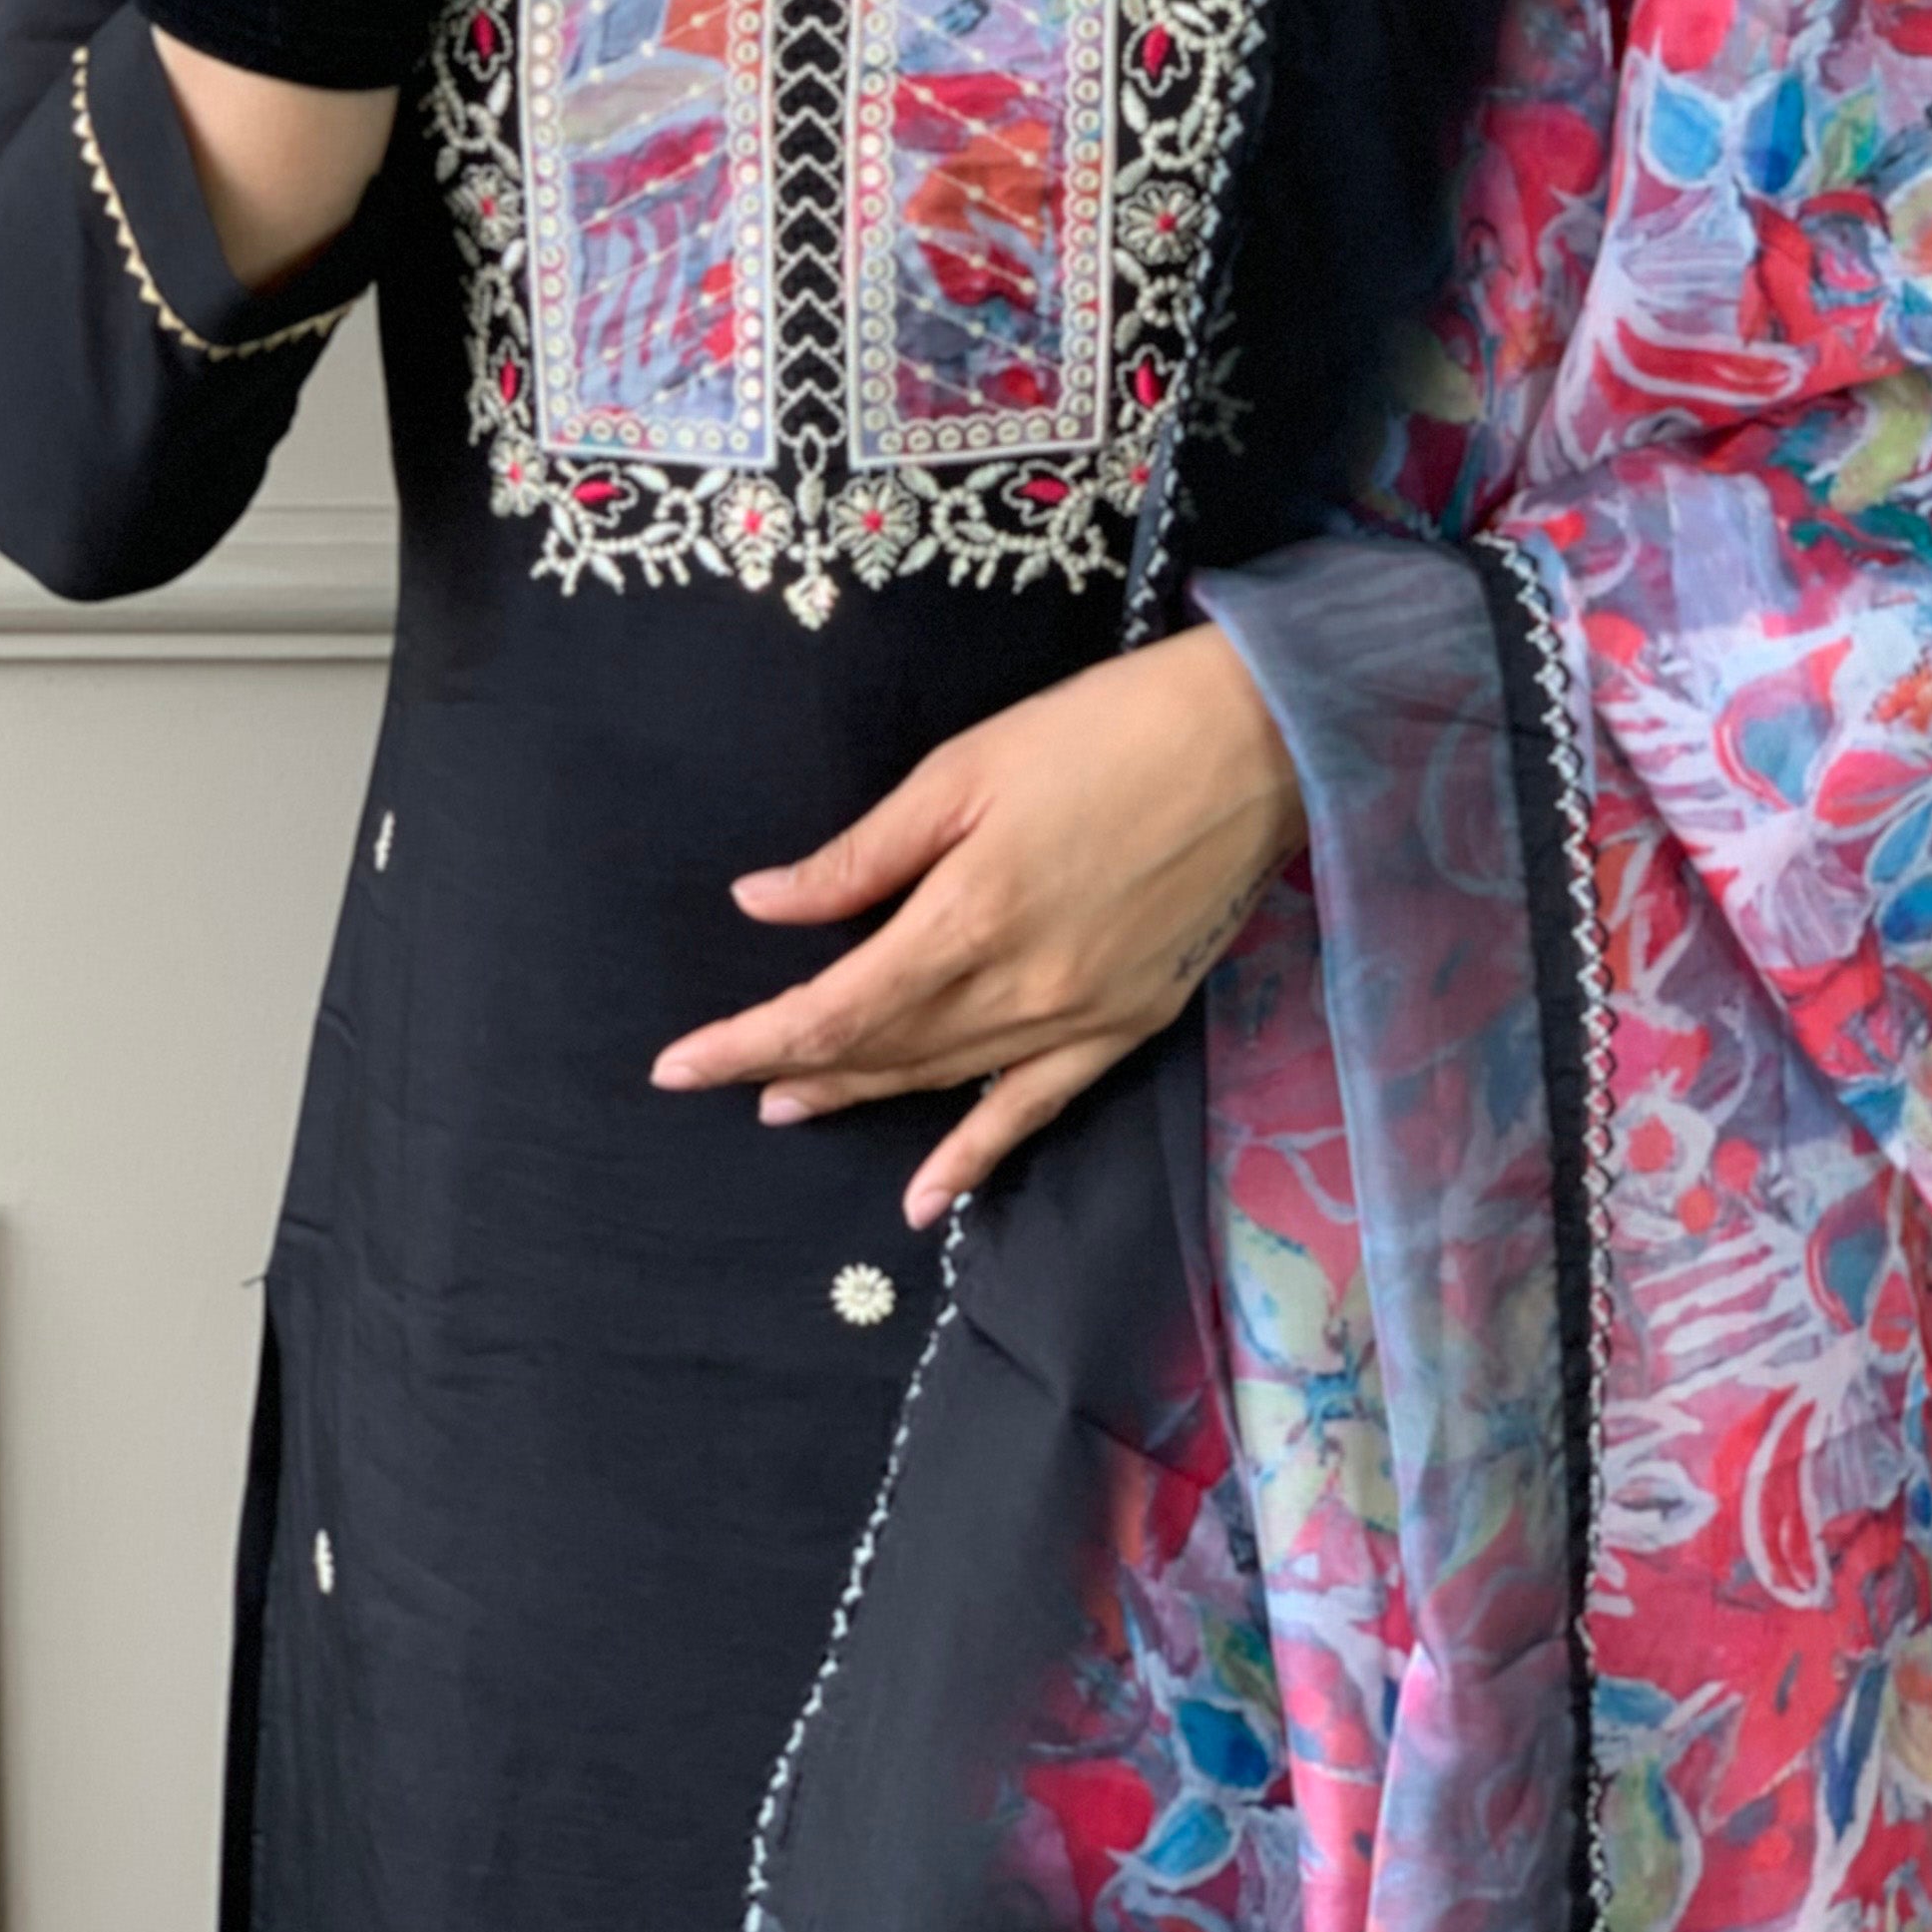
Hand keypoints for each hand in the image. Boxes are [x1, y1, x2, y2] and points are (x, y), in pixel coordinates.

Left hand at [647, 623, 1307, 1229]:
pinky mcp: (1128, 1025)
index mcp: (965, 919)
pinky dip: (976, 1157)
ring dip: (861, 1099)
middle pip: (878, 1052)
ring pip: (941, 1081)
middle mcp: (1017, 991)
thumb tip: (760, 906)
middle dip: (792, 1066)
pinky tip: (928, 1200)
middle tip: (725, 1077)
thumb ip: (860, 855)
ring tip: (789, 1106)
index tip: (676, 1066)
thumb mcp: (963, 770)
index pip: (831, 1010)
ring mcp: (1078, 1020)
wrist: (1256, 743)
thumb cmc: (1100, 731)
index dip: (749, 1041)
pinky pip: (1035, 1109)